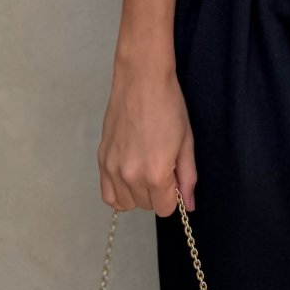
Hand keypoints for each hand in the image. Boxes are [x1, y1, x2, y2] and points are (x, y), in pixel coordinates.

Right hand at [97, 60, 196, 216]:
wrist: (142, 80)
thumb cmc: (168, 106)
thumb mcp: (186, 142)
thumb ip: (188, 177)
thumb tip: (189, 205)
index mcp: (155, 173)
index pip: (165, 209)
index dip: (173, 195)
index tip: (175, 178)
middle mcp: (130, 176)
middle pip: (146, 206)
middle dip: (158, 193)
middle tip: (162, 165)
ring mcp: (112, 169)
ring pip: (126, 203)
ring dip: (138, 193)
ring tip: (145, 168)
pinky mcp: (101, 160)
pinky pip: (108, 194)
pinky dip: (119, 191)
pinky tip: (129, 175)